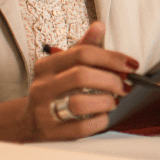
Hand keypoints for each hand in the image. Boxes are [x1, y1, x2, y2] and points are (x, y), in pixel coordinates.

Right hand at [23, 22, 137, 139]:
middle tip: (124, 85)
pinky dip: (99, 120)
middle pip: (81, 76)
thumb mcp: (64, 66)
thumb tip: (99, 26)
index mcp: (46, 65)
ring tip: (113, 101)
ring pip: (80, 103)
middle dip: (111, 80)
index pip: (82, 53)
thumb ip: (84, 47)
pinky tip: (103, 115)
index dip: (111, 58)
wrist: (28, 121)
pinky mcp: (52, 133)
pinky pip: (81, 128)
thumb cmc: (53, 90)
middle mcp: (42, 86)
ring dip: (105, 101)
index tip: (131, 65)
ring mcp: (44, 111)